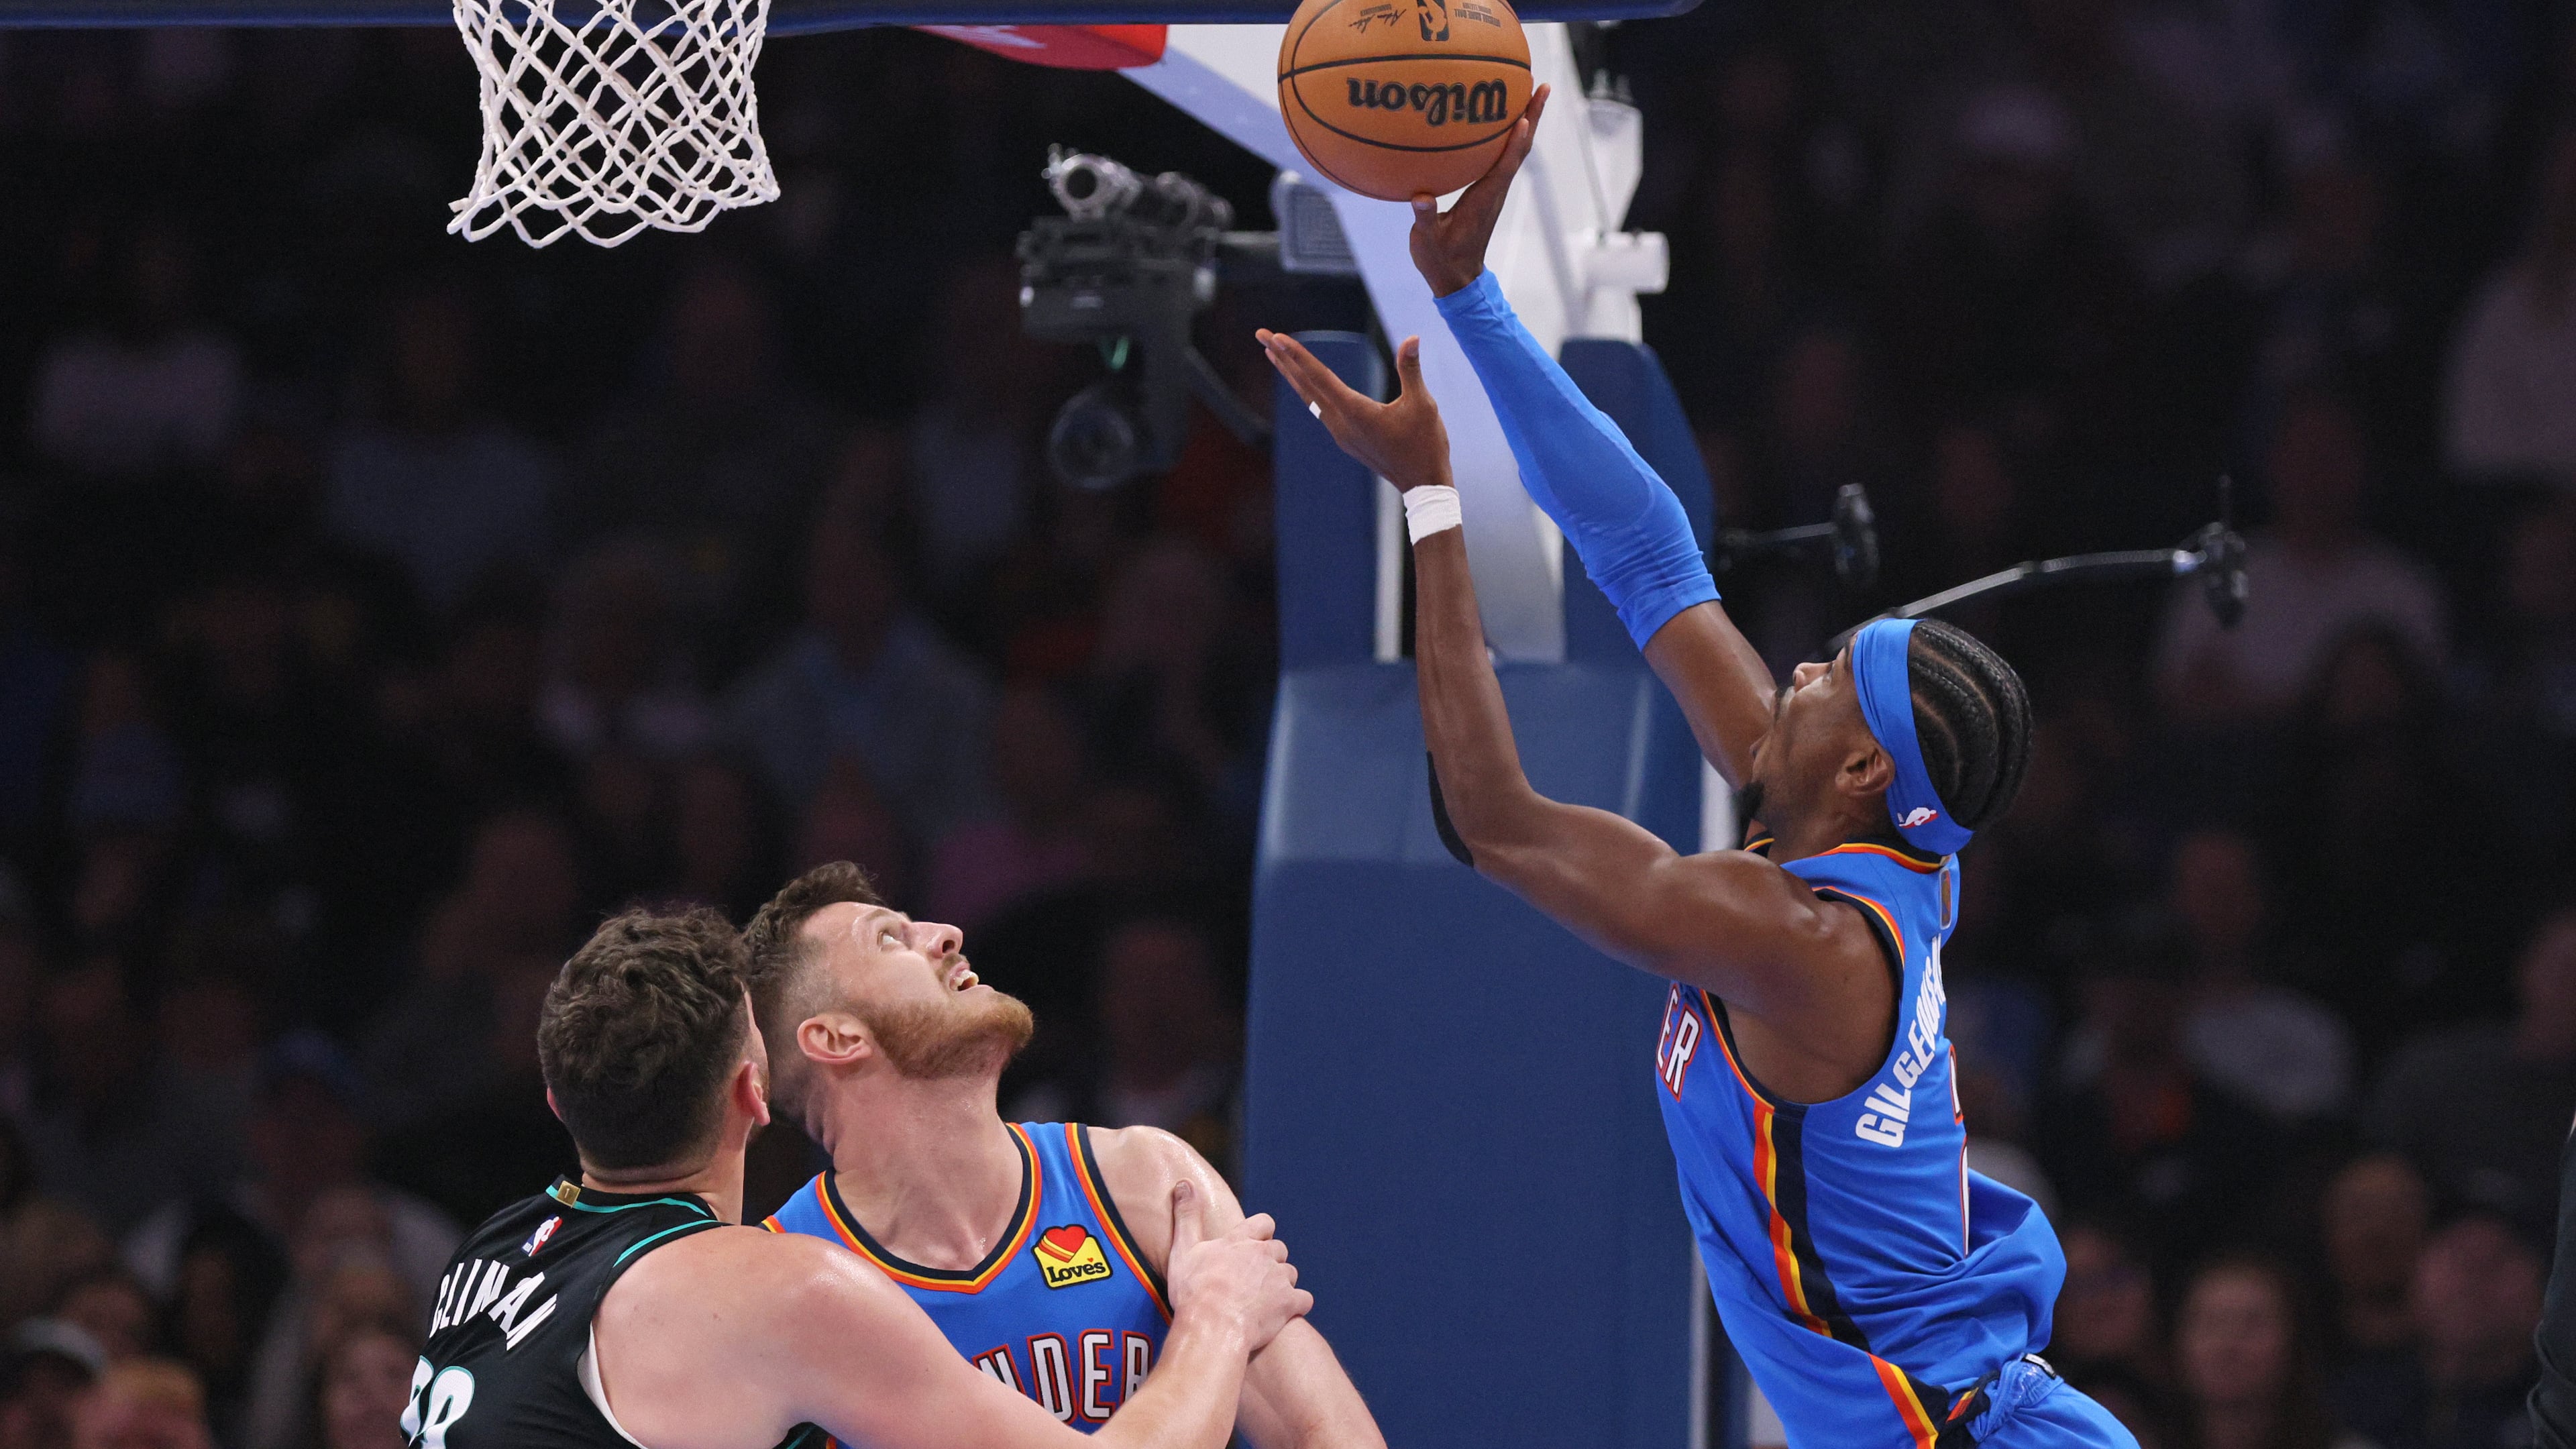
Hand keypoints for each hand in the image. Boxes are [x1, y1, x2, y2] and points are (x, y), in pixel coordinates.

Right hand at [1165, 1180, 1310, 1353]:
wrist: (1212, 1327)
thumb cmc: (1194, 1292)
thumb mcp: (1183, 1249)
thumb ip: (1186, 1216)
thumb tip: (1184, 1183)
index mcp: (1240, 1240)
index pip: (1264, 1223)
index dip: (1261, 1233)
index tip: (1252, 1244)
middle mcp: (1263, 1254)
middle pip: (1279, 1249)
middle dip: (1270, 1261)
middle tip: (1252, 1279)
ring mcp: (1279, 1278)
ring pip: (1291, 1274)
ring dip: (1282, 1284)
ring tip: (1264, 1299)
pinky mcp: (1289, 1303)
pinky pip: (1304, 1299)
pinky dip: (1297, 1305)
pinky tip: (1283, 1314)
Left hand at [1257, 330, 1450, 493]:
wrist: (1423, 485)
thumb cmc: (1425, 445)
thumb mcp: (1423, 404)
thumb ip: (1410, 370)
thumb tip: (1413, 338)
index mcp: (1356, 412)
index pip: (1319, 377)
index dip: (1297, 354)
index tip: (1275, 338)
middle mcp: (1341, 423)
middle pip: (1304, 385)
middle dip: (1282, 358)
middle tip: (1261, 334)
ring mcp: (1341, 433)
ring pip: (1308, 398)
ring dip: (1290, 374)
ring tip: (1272, 353)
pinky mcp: (1346, 439)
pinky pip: (1318, 409)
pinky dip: (1306, 390)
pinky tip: (1303, 383)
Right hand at [1408, 84, 1549, 297]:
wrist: (1456, 277)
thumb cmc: (1441, 260)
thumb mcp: (1427, 241)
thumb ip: (1425, 220)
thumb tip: (1420, 199)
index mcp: (1484, 199)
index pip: (1506, 163)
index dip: (1516, 139)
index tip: (1525, 113)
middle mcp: (1495, 190)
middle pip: (1520, 148)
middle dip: (1532, 117)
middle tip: (1541, 87)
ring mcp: (1493, 190)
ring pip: (1515, 151)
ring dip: (1525, 122)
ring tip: (1528, 93)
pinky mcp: (1486, 192)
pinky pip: (1502, 157)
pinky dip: (1508, 136)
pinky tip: (1500, 120)